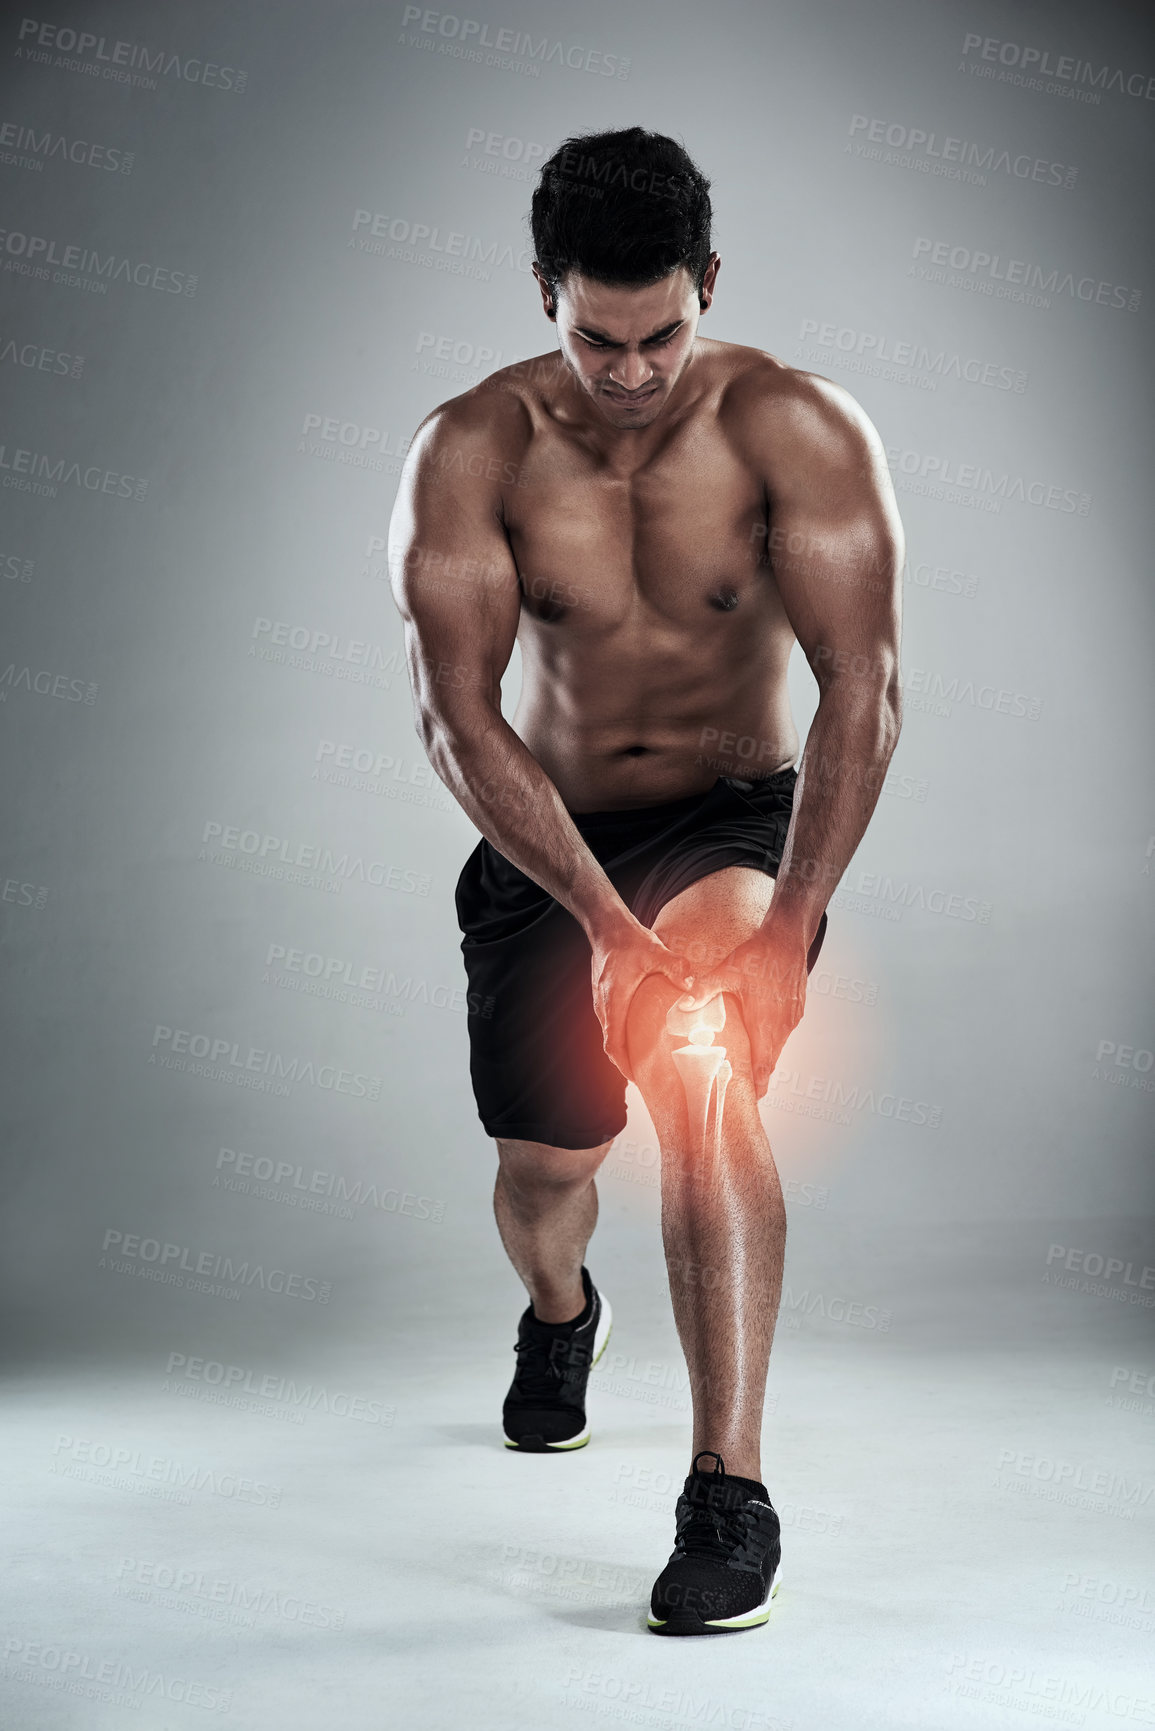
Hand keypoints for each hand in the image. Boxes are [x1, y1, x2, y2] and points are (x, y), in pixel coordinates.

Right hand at [590, 918, 693, 1083]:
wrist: (606, 926)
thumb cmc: (629, 940)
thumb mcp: (655, 952)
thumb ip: (676, 969)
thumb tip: (693, 987)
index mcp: (614, 1002)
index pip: (613, 1044)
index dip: (624, 1065)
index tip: (637, 1078)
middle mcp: (604, 1005)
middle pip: (611, 1044)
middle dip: (627, 1062)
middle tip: (647, 1076)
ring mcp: (602, 1001)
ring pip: (610, 1033)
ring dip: (624, 1048)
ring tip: (645, 1060)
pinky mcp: (604, 994)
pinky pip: (611, 1022)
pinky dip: (622, 1034)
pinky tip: (639, 1033)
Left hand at [678, 933, 808, 1097]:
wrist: (788, 936)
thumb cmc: (758, 955)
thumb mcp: (726, 972)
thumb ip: (703, 991)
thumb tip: (681, 1006)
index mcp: (765, 1026)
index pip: (763, 1070)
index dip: (755, 1089)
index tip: (746, 1103)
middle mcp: (782, 1027)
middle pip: (769, 1063)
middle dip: (755, 1077)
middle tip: (739, 1089)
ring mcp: (791, 1019)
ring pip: (777, 1047)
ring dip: (762, 1057)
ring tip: (744, 1065)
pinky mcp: (796, 1009)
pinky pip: (782, 1032)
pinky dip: (770, 1039)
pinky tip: (756, 1033)